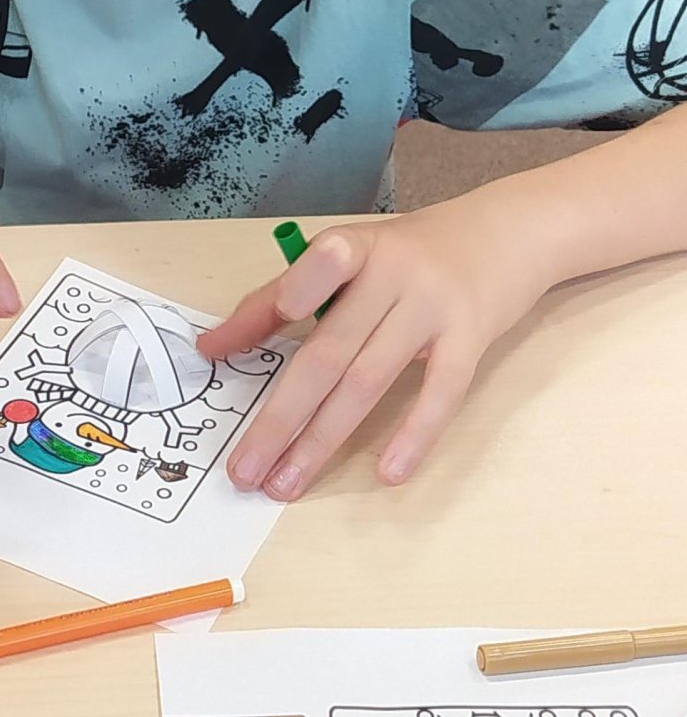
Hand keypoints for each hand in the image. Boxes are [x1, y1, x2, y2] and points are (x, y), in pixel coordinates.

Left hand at [200, 199, 549, 500]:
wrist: (506, 233)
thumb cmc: (410, 255)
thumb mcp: (348, 258)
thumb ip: (277, 298)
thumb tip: (210, 347)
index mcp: (353, 247)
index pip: (316, 268)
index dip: (291, 293)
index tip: (250, 333)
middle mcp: (392, 274)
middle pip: (328, 351)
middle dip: (280, 416)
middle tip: (245, 468)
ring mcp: (433, 306)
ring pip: (369, 380)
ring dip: (323, 439)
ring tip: (287, 483)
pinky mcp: (471, 337)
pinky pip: (441, 391)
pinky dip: (414, 434)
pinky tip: (388, 473)